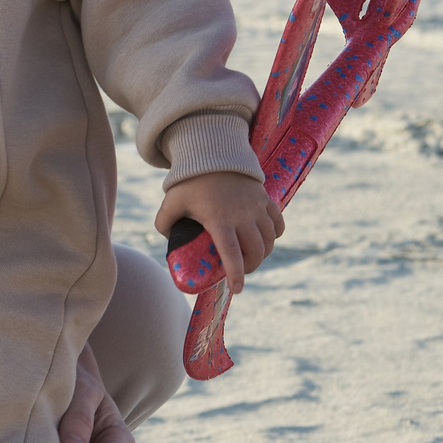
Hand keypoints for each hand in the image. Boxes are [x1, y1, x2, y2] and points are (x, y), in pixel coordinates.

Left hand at [156, 172, 282, 294]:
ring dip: (263, 253)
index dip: (236, 274)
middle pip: (255, 251)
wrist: (213, 154)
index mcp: (219, 219)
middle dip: (250, 267)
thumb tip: (168, 242)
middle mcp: (242, 216)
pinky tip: (265, 240)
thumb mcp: (171, 202)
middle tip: (241, 271)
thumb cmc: (190, 181)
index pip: (231, 253)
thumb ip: (164, 223)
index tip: (237, 289)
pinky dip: (275, 235)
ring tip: (251, 258)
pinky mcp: (266, 200)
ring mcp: (257, 207)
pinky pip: (278, 224)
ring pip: (269, 240)